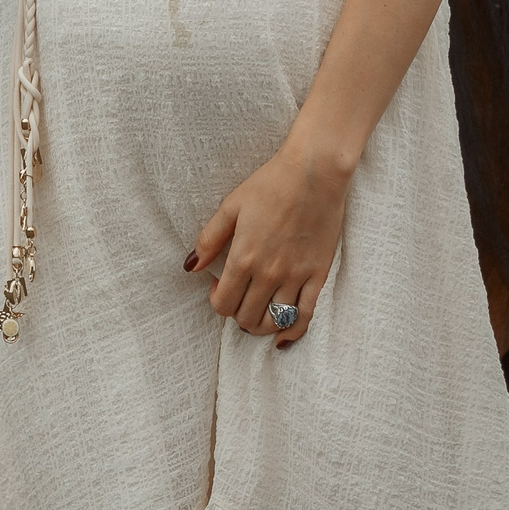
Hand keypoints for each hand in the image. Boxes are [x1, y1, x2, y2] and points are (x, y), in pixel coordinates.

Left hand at [187, 144, 350, 345]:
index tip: (219, 285)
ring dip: (259, 324)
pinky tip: (282, 337)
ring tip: (256, 310)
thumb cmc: (270, 184)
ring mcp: (295, 277)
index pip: (223, 304)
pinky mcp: (318, 275)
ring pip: (273, 322)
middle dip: (236, 313)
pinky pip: (305, 316)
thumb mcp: (231, 206)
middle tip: (238, 295)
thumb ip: (208, 239)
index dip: (216, 300)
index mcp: (244, 257)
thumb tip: (190, 267)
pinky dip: (292, 332)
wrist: (314, 173)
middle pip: (246, 317)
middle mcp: (268, 273)